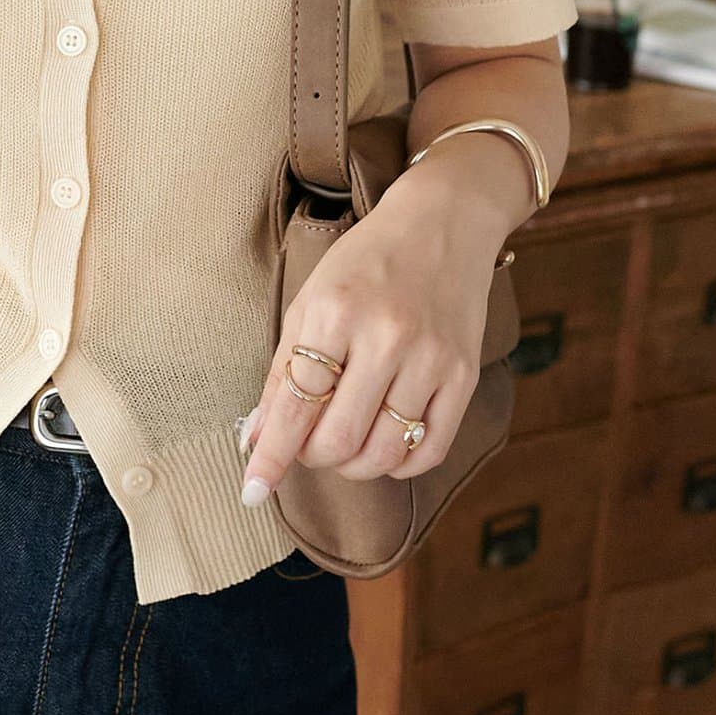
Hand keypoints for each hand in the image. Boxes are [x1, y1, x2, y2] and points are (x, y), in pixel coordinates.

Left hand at [240, 170, 504, 504]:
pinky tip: (385, 445)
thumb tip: (257, 438)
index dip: (271, 456)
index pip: (296, 406)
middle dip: (313, 458)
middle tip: (309, 444)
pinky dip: (400, 464)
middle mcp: (386, 336)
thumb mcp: (311, 300)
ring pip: (384, 453)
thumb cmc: (365, 262)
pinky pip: (430, 449)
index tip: (252, 490)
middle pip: (340, 440)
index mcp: (336, 312)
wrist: (442, 224)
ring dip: (354, 465)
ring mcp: (430, 357)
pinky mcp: (463, 374)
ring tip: (345, 442)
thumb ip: (284, 371)